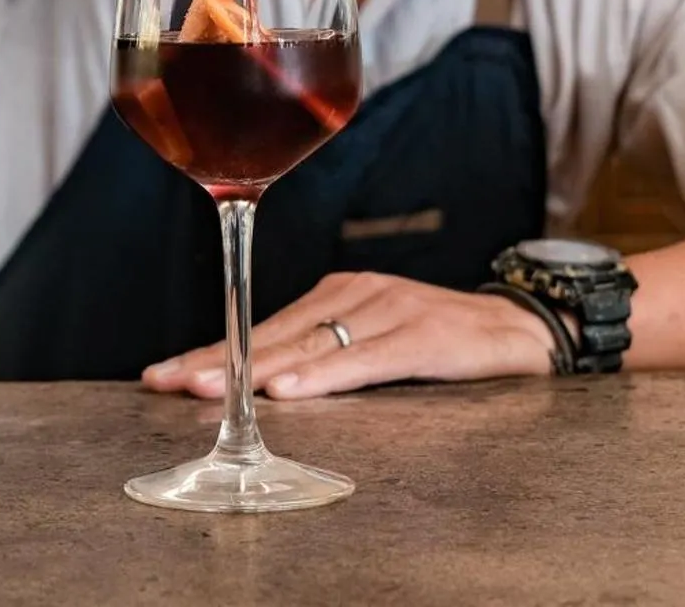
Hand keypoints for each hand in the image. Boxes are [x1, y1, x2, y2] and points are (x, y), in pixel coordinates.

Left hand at [142, 272, 557, 400]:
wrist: (521, 329)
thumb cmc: (440, 343)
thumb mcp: (374, 343)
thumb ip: (327, 357)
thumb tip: (263, 388)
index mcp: (339, 294)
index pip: (262, 328)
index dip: (211, 352)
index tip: (162, 374)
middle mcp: (356, 293)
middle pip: (273, 334)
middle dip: (214, 361)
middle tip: (165, 382)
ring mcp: (388, 310)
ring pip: (308, 345)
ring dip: (252, 370)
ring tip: (205, 389)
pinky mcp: (420, 334)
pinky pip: (362, 360)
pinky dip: (320, 377)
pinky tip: (285, 392)